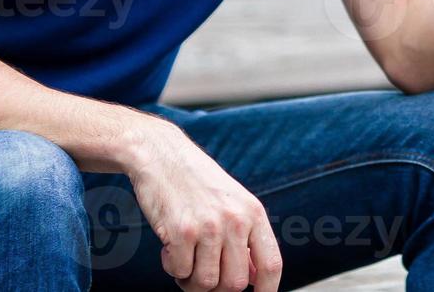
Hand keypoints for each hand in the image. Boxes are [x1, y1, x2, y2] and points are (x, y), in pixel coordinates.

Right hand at [129, 118, 282, 290]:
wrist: (162, 155)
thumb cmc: (197, 183)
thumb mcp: (232, 203)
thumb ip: (246, 238)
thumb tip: (258, 277)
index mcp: (253, 213)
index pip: (271, 265)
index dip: (267, 291)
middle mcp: (235, 220)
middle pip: (235, 284)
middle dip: (217, 287)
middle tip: (201, 270)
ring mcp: (209, 226)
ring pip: (206, 284)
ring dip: (191, 279)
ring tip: (185, 255)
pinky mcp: (181, 232)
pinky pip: (180, 273)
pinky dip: (172, 267)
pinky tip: (170, 245)